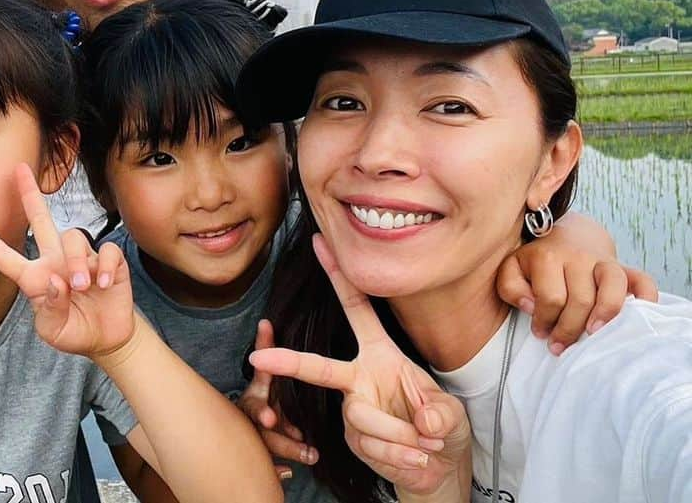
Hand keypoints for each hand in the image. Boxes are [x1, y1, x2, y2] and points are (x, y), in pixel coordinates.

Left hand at [0, 163, 134, 357]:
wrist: (106, 339)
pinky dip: (104, 267)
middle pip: (41, 219)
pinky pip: (105, 251)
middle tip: (19, 169)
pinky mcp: (109, 261)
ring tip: (81, 286)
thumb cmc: (74, 332)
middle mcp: (56, 261)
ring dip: (77, 261)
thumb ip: (50, 309)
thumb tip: (55, 281)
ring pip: (74, 237)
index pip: (6, 257)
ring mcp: (83, 259)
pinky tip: (103, 284)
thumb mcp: (54, 331)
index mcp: (35, 278)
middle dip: (30, 194)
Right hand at [249, 235, 471, 497]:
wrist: (438, 467)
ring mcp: (352, 410)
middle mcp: (359, 378)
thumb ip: (439, 414)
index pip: (356, 309)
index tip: (319, 243)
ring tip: (425, 445)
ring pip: (362, 417)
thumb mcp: (450, 413)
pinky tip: (416, 459)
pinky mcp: (353, 440)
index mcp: (380, 354)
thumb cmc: (442, 426)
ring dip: (400, 436)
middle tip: (259, 358)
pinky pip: (371, 445)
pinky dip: (400, 455)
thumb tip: (422, 422)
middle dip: (287, 361)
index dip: (337, 277)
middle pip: (319, 366)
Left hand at [497, 240, 658, 354]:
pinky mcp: (624, 267)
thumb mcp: (513, 268)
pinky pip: (643, 280)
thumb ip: (510, 287)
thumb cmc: (536, 261)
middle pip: (580, 300)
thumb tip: (530, 307)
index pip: (550, 298)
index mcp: (547, 257)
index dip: (544, 321)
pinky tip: (635, 317)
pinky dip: (645, 298)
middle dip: (569, 329)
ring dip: (605, 315)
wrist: (565, 236)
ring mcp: (603, 261)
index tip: (540, 333)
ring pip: (613, 287)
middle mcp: (578, 257)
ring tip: (593, 335)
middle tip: (560, 345)